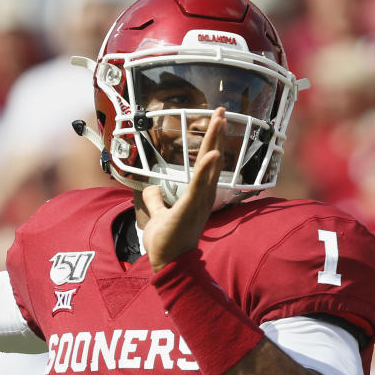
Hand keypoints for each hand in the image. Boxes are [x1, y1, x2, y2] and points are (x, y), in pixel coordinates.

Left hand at [141, 107, 225, 272]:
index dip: (212, 141)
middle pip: (213, 159)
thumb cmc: (167, 241)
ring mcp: (198, 203)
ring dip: (215, 143)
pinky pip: (198, 187)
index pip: (206, 164)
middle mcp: (202, 196)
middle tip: (223, 110)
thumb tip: (151, 188)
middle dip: (217, 134)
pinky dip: (206, 171)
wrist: (168, 263)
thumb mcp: (158, 215)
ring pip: (209, 168)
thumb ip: (156, 200)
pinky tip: (212, 154)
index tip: (216, 120)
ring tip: (220, 121)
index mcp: (197, 196)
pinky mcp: (189, 210)